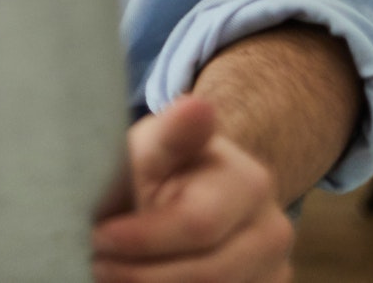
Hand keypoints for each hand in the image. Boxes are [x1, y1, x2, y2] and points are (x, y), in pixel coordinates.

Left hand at [91, 95, 294, 282]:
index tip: (98, 237)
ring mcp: (275, 270)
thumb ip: (173, 134)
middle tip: (98, 265)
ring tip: (114, 273)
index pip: (195, 225)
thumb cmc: (164, 166)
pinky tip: (141, 278)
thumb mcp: (157, 143)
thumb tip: (197, 107)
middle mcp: (274, 232)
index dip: (141, 238)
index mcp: (251, 184)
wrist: (197, 189)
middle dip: (141, 274)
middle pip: (207, 275)